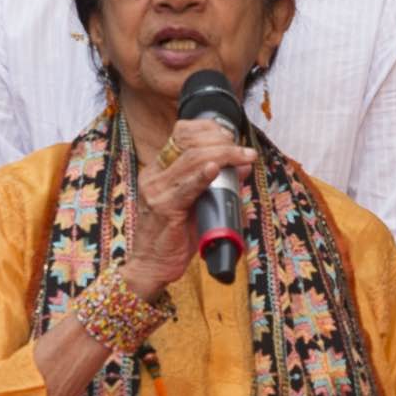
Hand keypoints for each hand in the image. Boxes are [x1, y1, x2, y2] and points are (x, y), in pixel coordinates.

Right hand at [118, 116, 252, 297]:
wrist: (151, 267)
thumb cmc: (174, 237)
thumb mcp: (197, 204)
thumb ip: (216, 184)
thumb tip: (243, 165)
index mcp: (159, 170)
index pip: (182, 133)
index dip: (210, 129)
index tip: (232, 137)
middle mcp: (155, 175)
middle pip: (189, 142)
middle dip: (222, 141)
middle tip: (244, 152)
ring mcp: (157, 191)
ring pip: (192, 159)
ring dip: (224, 155)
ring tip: (244, 158)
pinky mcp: (164, 209)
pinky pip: (185, 188)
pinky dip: (202, 176)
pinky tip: (215, 169)